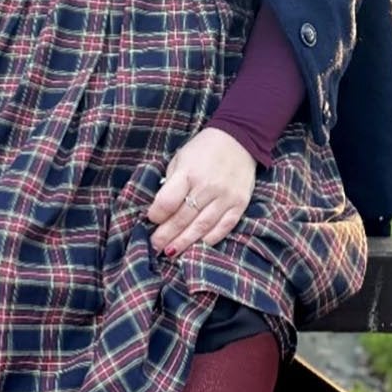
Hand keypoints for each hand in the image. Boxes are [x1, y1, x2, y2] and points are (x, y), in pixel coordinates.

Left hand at [146, 128, 255, 258]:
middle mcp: (208, 186)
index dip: (156, 215)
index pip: (168, 202)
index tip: (151, 220)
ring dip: (185, 242)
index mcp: (189, 172)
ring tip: (171, 252)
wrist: (240, 138)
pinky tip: (198, 246)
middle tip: (155, 246)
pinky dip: (210, 239)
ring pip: (202, 226)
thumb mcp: (181, 158)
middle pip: (183, 218)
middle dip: (166, 235)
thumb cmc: (204, 149)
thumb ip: (171, 182)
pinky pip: (224, 227)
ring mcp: (225, 197)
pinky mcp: (239, 204)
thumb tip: (160, 209)